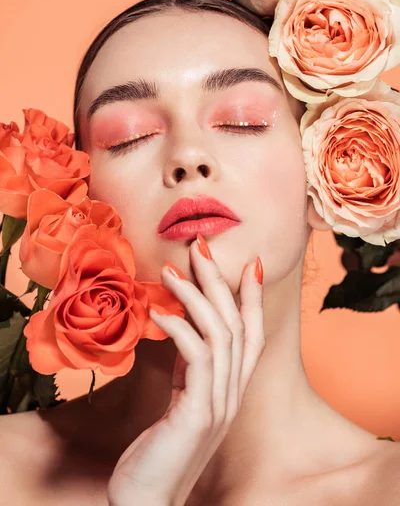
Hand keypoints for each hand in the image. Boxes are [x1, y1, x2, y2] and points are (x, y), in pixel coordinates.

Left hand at [107, 234, 264, 505]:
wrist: (148, 502)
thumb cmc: (160, 450)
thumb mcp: (181, 400)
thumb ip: (190, 368)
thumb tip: (183, 326)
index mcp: (231, 389)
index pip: (252, 334)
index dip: (253, 297)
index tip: (250, 262)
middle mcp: (232, 394)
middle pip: (237, 325)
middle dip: (221, 282)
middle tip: (202, 247)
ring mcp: (219, 404)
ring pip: (220, 334)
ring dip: (196, 296)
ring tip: (172, 270)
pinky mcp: (198, 414)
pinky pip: (198, 359)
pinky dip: (180, 328)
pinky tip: (158, 312)